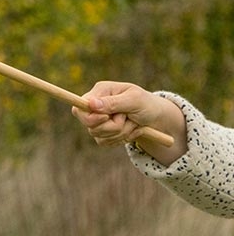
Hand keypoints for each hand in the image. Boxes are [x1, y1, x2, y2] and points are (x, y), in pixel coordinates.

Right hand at [72, 80, 187, 164]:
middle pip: (90, 125)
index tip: (106, 117)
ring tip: (133, 123)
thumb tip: (91, 104)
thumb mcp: (134, 100)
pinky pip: (104, 142)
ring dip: (120, 132)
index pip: (80, 107)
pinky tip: (130, 130)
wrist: (156, 117)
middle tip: (127, 118)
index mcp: (100, 92)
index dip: (90, 117)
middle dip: (112, 126)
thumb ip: (113, 103)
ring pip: (98, 135)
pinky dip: (121, 139)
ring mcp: (97, 121)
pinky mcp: (102, 133)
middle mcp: (95, 106)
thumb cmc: (146, 103)